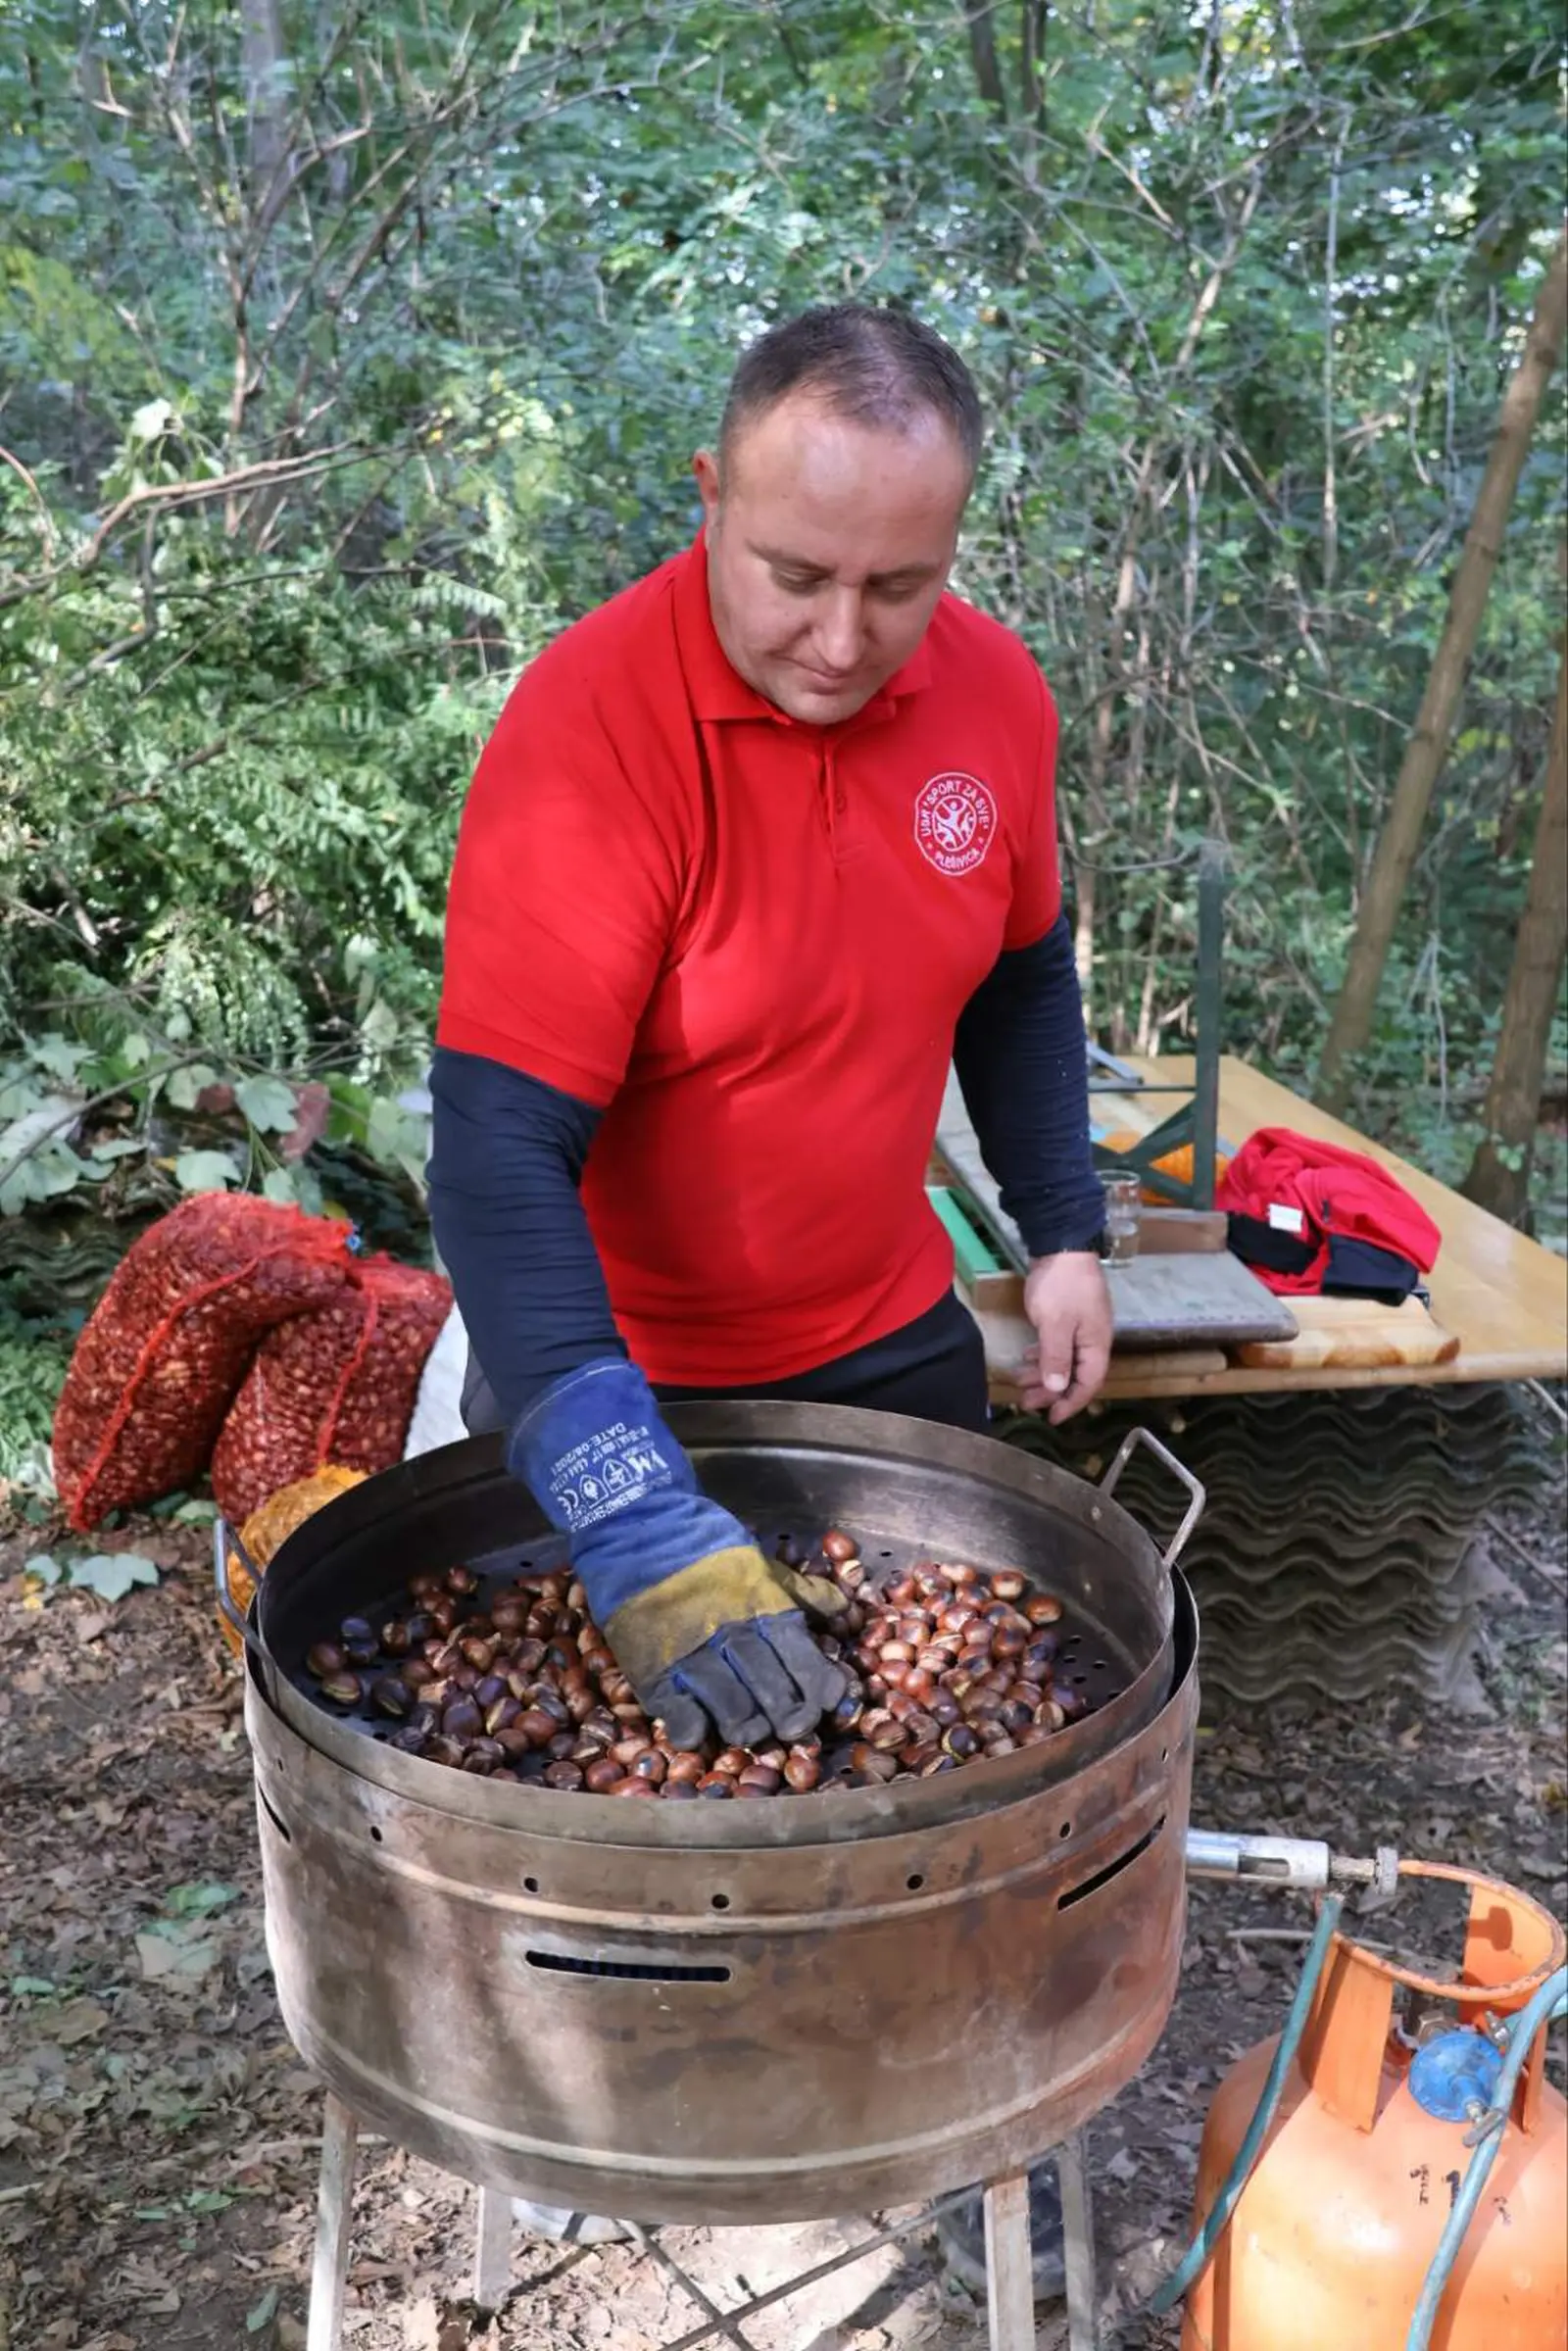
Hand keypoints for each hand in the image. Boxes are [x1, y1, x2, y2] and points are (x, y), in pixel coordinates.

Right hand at [507, 1358, 847, 1750]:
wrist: (638, 1528)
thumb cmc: (706, 1549)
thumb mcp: (761, 1564)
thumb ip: (802, 1591)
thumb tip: (844, 1608)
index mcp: (764, 1610)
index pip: (805, 1662)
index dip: (821, 1691)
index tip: (827, 1703)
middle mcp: (734, 1638)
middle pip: (774, 1696)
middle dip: (790, 1719)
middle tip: (791, 1726)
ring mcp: (693, 1658)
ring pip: (734, 1714)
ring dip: (748, 1729)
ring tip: (750, 1729)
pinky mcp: (654, 1673)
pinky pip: (682, 1719)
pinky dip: (696, 1732)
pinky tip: (701, 1730)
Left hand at [1016, 1251, 1111, 1423]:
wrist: (1062, 1244)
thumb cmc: (1062, 1286)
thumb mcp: (1056, 1324)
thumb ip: (1056, 1358)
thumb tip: (1057, 1389)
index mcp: (1096, 1345)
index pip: (1088, 1384)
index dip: (1071, 1404)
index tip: (1052, 1419)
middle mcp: (1092, 1340)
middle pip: (1075, 1375)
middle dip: (1050, 1392)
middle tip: (1025, 1403)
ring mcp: (1080, 1327)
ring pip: (1064, 1361)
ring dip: (1043, 1374)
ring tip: (1020, 1382)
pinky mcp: (1068, 1316)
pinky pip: (1057, 1345)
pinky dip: (1043, 1355)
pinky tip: (1028, 1357)